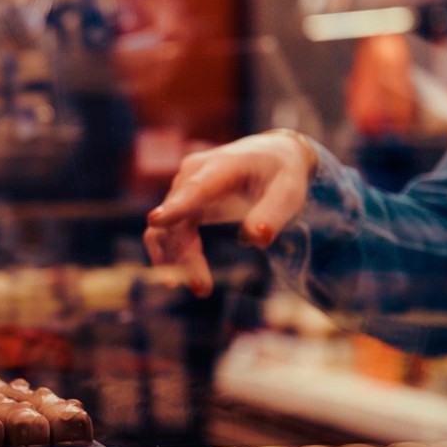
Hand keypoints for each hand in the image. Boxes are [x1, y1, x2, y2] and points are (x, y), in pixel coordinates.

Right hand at [145, 131, 316, 296]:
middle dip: (184, 255)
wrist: (270, 156)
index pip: (196, 188)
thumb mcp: (290, 191)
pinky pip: (165, 233)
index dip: (177, 206)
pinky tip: (183, 277)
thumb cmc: (281, 174)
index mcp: (223, 165)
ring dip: (174, 260)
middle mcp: (193, 174)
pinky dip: (170, 256)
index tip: (157, 221)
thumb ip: (273, 213)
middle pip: (177, 218)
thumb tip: (257, 239)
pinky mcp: (178, 203)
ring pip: (164, 230)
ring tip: (199, 289)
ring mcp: (181, 188)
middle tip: (202, 289)